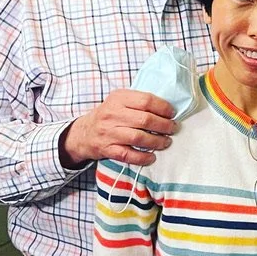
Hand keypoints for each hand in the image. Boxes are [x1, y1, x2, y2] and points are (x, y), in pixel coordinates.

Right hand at [59, 89, 176, 168]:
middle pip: (145, 120)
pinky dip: (143, 157)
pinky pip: (128, 155)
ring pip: (138, 138)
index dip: (163, 108)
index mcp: (118, 98)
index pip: (146, 100)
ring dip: (157, 141)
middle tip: (173, 128)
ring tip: (166, 142)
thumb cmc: (109, 115)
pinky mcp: (107, 149)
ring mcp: (109, 133)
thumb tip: (167, 107)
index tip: (172, 113)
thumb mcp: (120, 100)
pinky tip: (152, 157)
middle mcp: (112, 114)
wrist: (84, 132)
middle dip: (164, 125)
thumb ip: (139, 101)